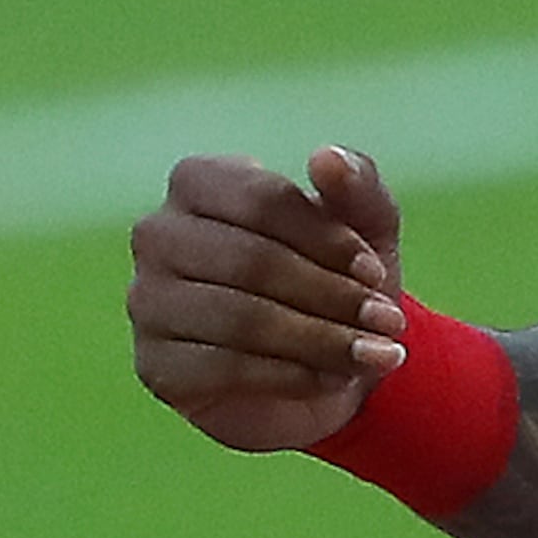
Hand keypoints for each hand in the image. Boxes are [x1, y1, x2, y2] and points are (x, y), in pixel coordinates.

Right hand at [126, 144, 405, 453]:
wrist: (326, 373)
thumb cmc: (335, 281)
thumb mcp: (365, 230)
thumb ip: (358, 187)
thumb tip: (326, 158)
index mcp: (198, 183)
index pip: (260, 200)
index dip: (327, 238)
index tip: (375, 272)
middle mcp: (159, 236)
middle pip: (251, 260)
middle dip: (331, 294)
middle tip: (388, 321)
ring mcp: (148, 301)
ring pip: (240, 318)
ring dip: (322, 339)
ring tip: (378, 354)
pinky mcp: (157, 366)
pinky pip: (227, 368)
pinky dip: (295, 375)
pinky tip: (335, 378)